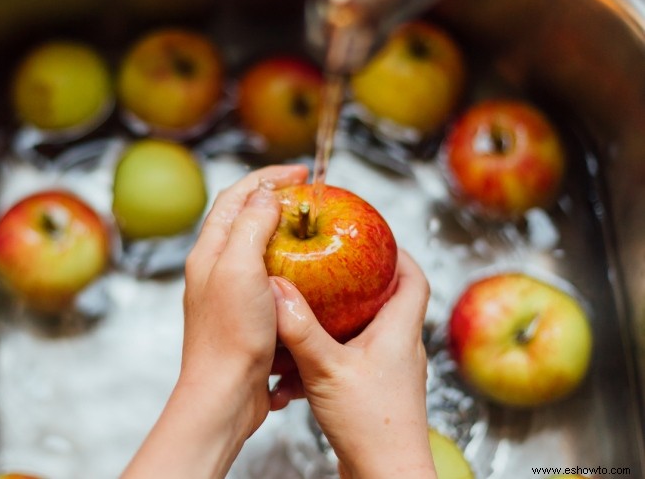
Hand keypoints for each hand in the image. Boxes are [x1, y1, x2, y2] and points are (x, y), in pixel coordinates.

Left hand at [122, 164, 307, 478]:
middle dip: (274, 198)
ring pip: (256, 246)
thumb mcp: (240, 269)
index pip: (236, 197)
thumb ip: (251, 226)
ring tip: (309, 226)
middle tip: (307, 193)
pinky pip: (268, 276)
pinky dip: (288, 263)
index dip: (267, 177)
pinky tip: (308, 272)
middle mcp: (216, 267)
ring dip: (281, 229)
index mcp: (210, 251)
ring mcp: (230, 291)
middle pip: (244, 217)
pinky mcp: (246, 314)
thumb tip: (265, 195)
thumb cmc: (231, 335)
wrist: (224, 395)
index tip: (299, 173)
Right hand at [270, 249, 436, 478]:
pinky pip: (350, 361)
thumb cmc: (372, 426)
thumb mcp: (328, 369)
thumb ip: (301, 330)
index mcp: (400, 332)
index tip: (375, 237)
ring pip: (365, 332)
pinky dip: (326, 357)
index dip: (399, 253)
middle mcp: (400, 348)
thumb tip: (277, 290)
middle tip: (331, 268)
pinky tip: (296, 370)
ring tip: (309, 312)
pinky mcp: (374, 392)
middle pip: (388, 300)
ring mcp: (389, 371)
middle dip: (359, 283)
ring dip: (338, 322)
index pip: (414, 278)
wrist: (385, 477)